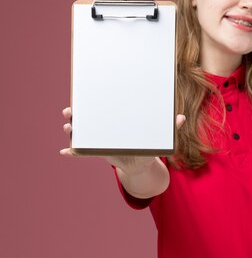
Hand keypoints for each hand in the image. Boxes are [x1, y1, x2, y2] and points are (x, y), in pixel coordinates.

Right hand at [59, 107, 185, 173]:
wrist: (140, 162)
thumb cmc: (147, 144)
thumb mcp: (158, 135)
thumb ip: (169, 127)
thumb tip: (181, 118)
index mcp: (116, 119)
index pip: (103, 106)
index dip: (93, 100)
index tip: (85, 95)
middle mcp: (103, 127)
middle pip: (86, 118)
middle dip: (75, 114)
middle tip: (69, 111)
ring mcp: (97, 139)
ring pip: (80, 133)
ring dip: (71, 130)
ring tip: (67, 128)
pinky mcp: (96, 152)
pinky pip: (81, 152)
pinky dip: (72, 152)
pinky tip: (65, 153)